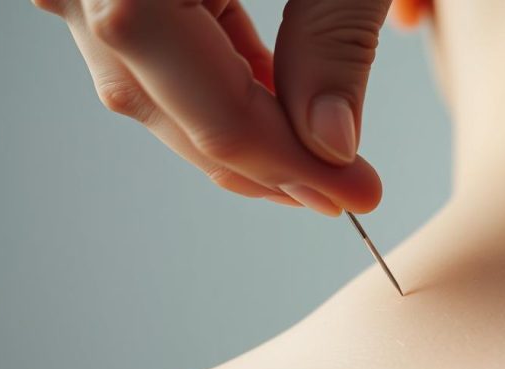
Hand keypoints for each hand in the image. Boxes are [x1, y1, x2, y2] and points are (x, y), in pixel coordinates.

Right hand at [33, 0, 392, 215]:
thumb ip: (333, 37)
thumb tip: (334, 146)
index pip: (205, 104)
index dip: (284, 163)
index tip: (355, 194)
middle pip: (162, 107)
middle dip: (258, 162)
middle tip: (340, 195)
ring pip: (148, 90)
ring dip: (236, 133)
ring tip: (316, 164)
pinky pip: (150, 52)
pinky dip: (215, 85)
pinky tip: (275, 107)